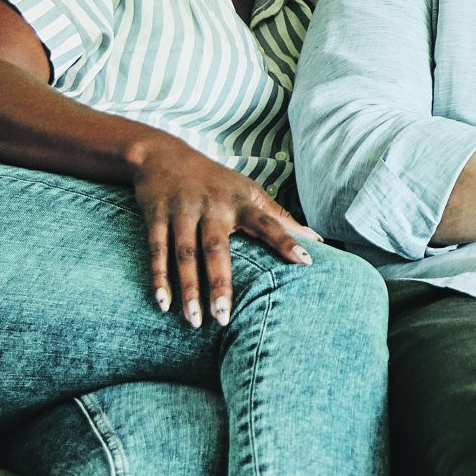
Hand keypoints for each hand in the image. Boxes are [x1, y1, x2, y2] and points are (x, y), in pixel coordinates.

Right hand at [128, 136, 313, 326]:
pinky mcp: (156, 216)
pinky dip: (159, 278)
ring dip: (189, 289)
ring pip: (185, 255)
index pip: (269, 223)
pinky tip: (163, 304)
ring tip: (195, 320)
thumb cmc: (215, 180)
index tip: (306, 262)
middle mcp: (212, 207)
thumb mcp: (249, 191)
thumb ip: (280, 218)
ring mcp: (182, 211)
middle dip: (220, 284)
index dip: (287, 241)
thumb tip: (318, 239)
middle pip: (217, 249)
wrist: (162, 155)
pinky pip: (157, 251)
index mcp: (241, 202)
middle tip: (225, 318)